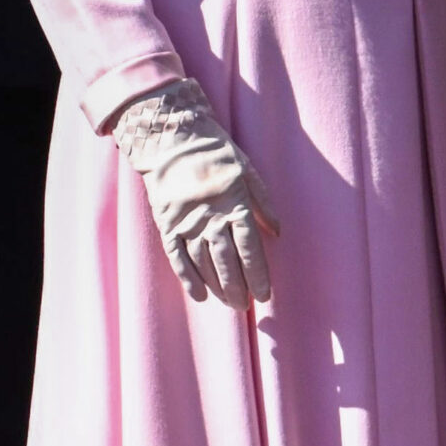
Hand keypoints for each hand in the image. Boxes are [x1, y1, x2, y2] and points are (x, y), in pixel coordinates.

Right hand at [111, 80, 277, 310]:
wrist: (171, 139)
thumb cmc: (215, 153)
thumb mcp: (247, 170)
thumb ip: (263, 202)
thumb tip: (277, 232)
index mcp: (234, 204)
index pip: (249, 248)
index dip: (258, 274)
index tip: (265, 294)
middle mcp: (210, 217)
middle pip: (227, 261)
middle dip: (239, 287)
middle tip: (246, 305)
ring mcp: (187, 223)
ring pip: (204, 263)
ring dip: (218, 287)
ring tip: (230, 304)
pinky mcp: (167, 224)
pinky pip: (177, 257)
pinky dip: (188, 278)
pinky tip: (199, 296)